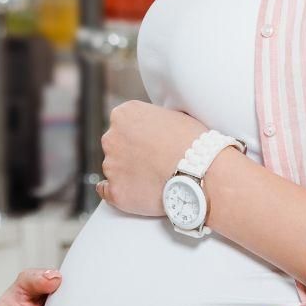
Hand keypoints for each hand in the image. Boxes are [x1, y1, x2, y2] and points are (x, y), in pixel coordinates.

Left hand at [97, 100, 207, 217]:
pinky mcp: (115, 191)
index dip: (138, 135)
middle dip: (131, 152)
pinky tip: (128, 190)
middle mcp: (111, 137)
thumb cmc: (193, 143)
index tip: (149, 143)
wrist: (200, 172)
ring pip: (114, 168)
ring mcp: (111, 165)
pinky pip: (106, 192)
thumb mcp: (173, 114)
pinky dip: (114, 191)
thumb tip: (154, 126)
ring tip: (154, 178)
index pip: (122, 124)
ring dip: (128, 173)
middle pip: (116, 145)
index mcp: (124, 114)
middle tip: (152, 161)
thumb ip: (153, 119)